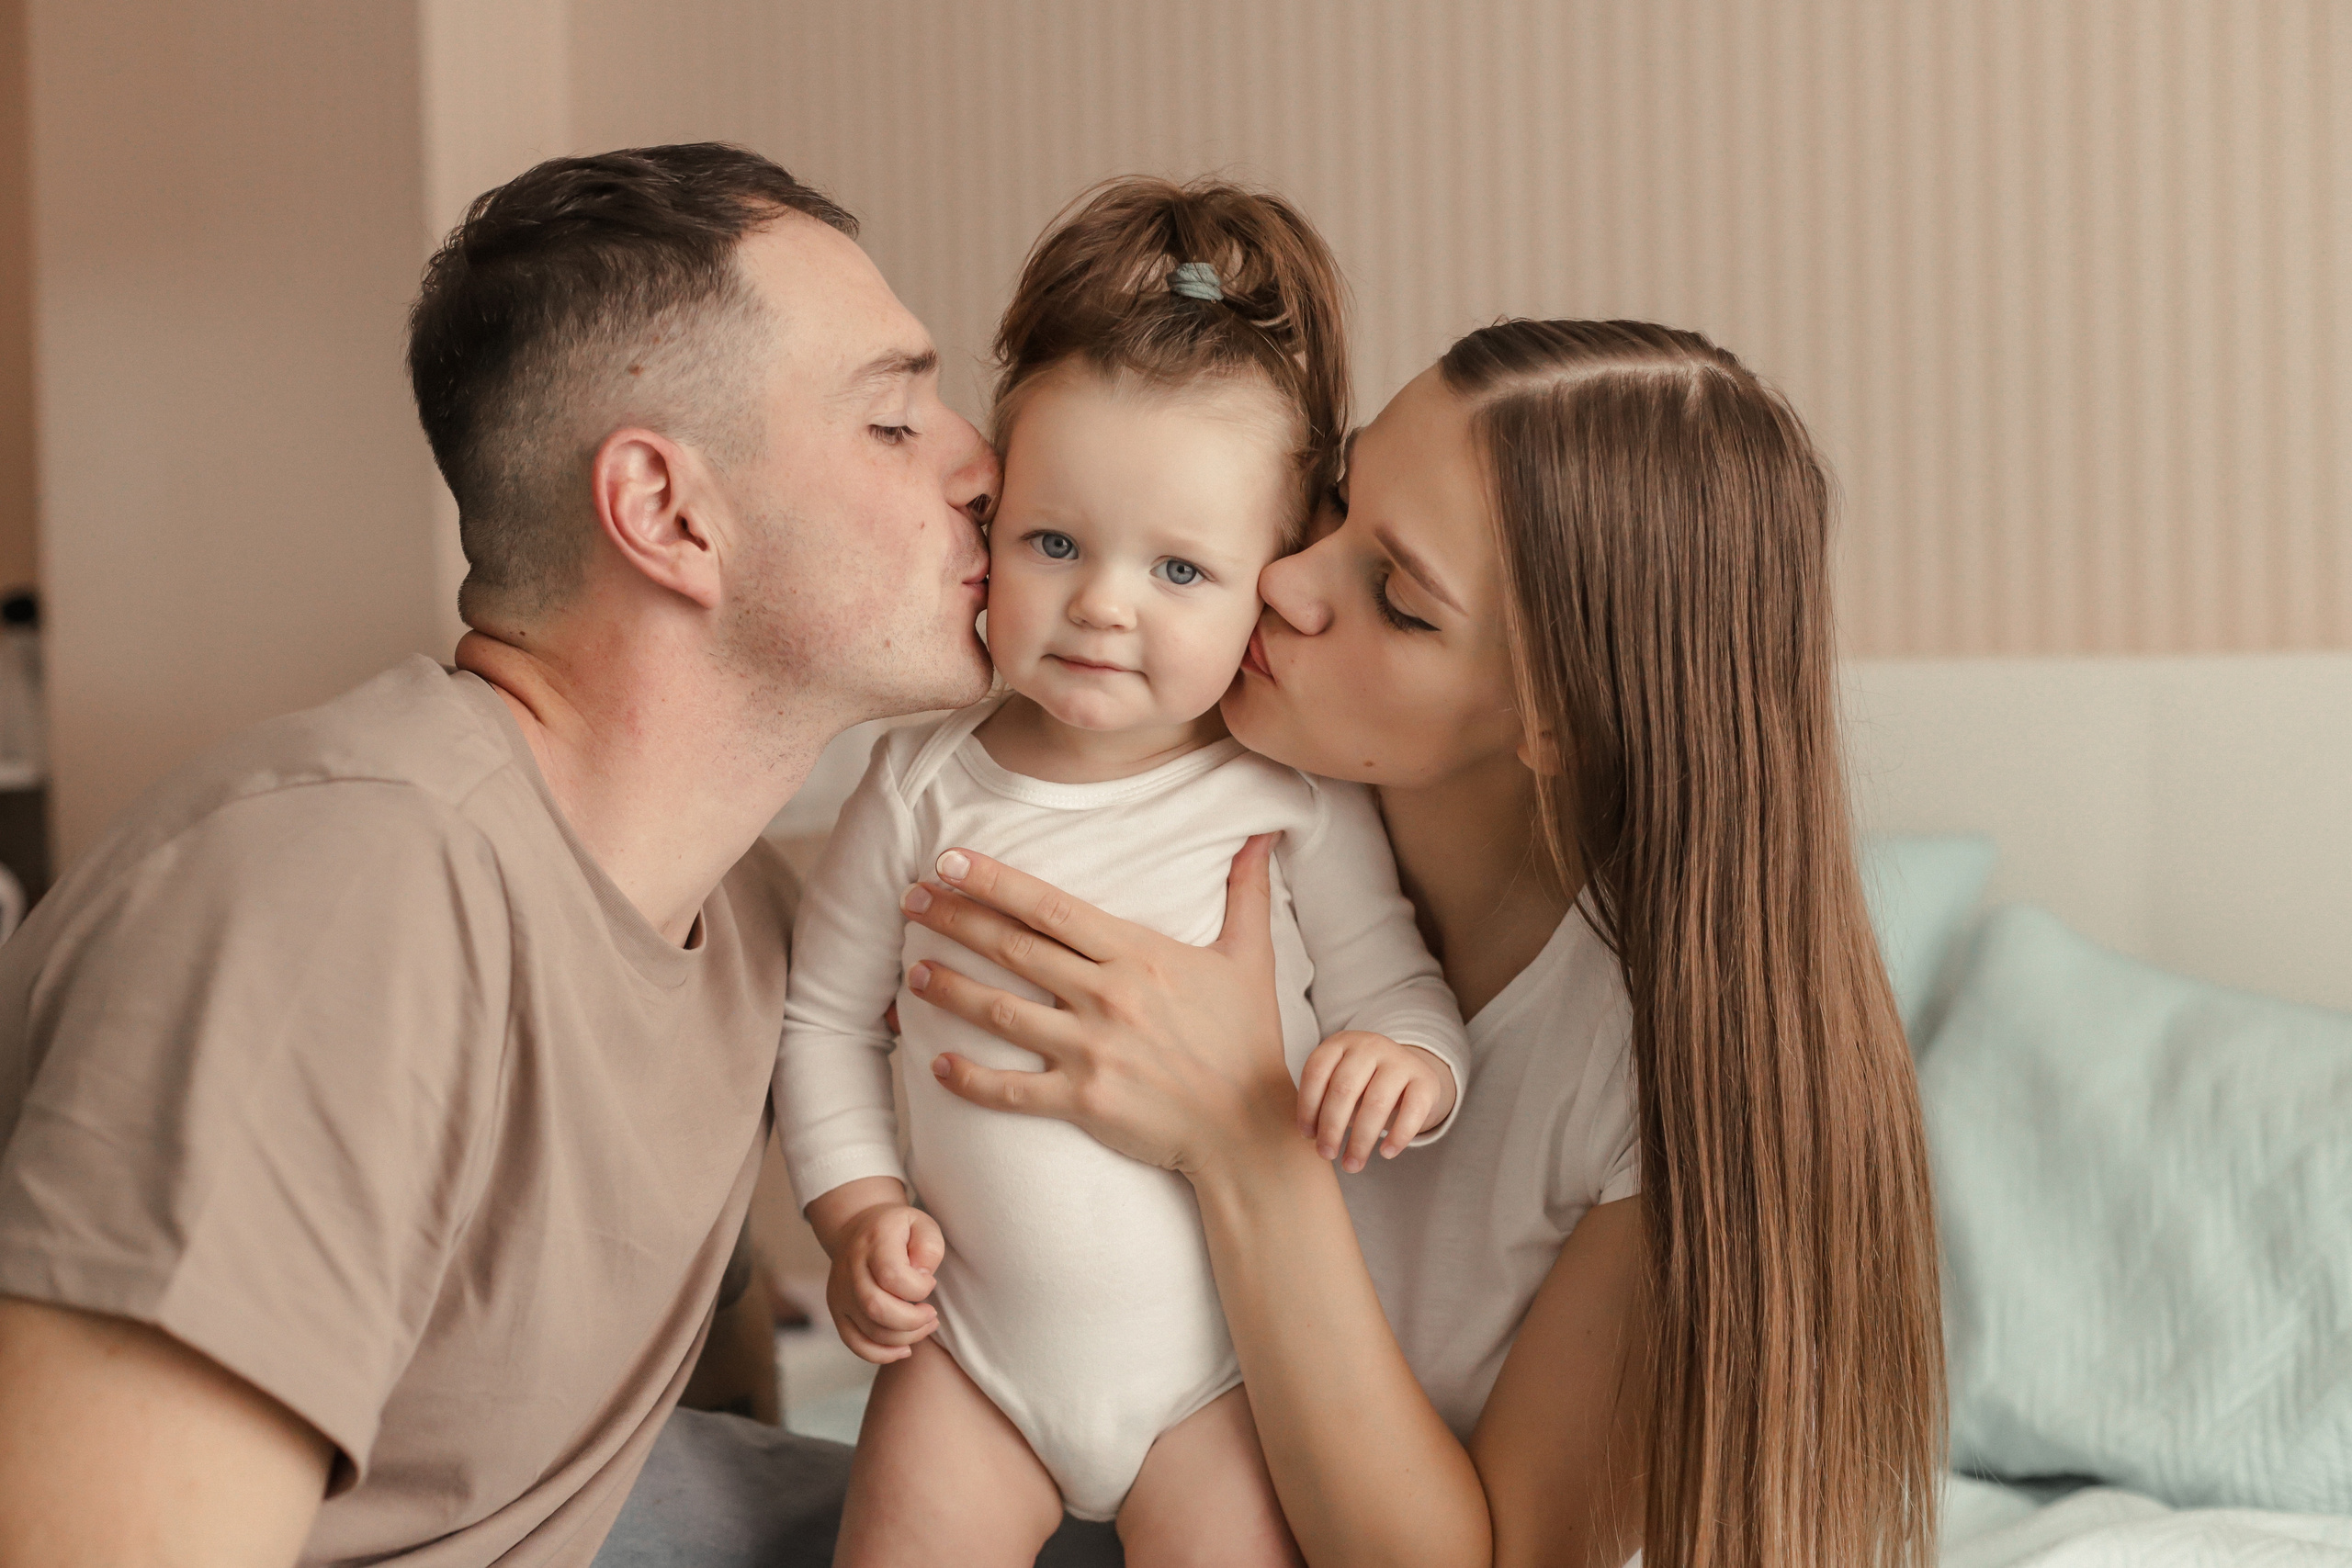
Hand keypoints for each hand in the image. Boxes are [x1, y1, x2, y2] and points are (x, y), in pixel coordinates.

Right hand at [804, 1178, 943, 1364]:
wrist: (858, 1226)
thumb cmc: (898, 1229)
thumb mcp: (922, 1224)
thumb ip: (929, 1247)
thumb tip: (921, 1277)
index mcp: (874, 1241)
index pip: (893, 1276)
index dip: (919, 1288)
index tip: (930, 1282)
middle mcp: (851, 1267)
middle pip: (876, 1308)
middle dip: (912, 1320)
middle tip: (931, 1313)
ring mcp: (840, 1291)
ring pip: (869, 1330)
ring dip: (905, 1337)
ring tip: (925, 1325)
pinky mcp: (837, 1310)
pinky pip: (855, 1343)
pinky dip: (881, 1353)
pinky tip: (904, 1348)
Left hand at [896, 836, 1296, 1178]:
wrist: (1249, 1129)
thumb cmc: (1248, 1040)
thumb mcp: (1251, 959)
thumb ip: (1247, 892)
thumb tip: (1263, 833)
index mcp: (1139, 954)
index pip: (1051, 906)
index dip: (995, 881)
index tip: (950, 861)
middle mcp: (1108, 996)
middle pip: (1014, 948)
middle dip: (955, 919)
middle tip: (910, 900)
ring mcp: (1093, 1050)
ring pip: (1001, 1011)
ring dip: (950, 989)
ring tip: (912, 971)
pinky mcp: (1084, 1101)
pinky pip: (1011, 1089)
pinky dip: (969, 1078)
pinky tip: (937, 1064)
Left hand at [1296, 1032, 1458, 1171]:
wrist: (1410, 1074)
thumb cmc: (1363, 1084)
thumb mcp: (1339, 1082)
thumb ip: (1324, 1101)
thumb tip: (1312, 1137)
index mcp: (1341, 1042)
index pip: (1316, 1072)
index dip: (1308, 1106)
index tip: (1307, 1135)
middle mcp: (1370, 1045)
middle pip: (1344, 1088)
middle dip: (1331, 1127)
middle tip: (1326, 1154)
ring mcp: (1400, 1060)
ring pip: (1376, 1103)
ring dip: (1361, 1140)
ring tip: (1352, 1164)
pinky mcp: (1426, 1080)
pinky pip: (1412, 1110)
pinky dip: (1398, 1135)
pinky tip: (1386, 1153)